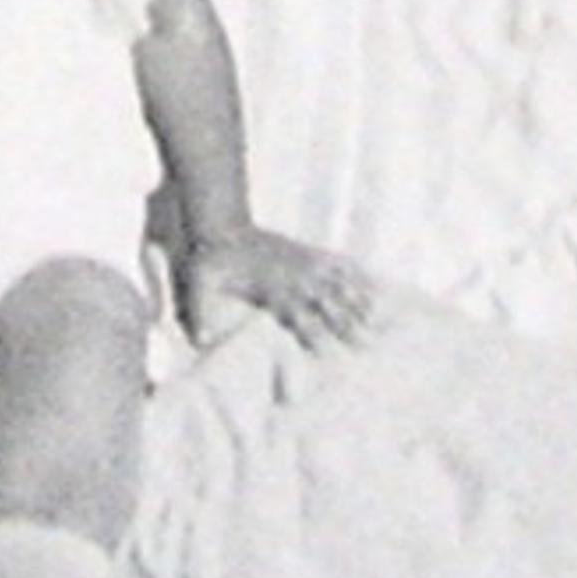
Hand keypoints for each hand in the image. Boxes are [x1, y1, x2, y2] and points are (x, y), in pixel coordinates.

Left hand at [174, 224, 380, 352]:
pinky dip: (355, 274)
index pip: (298, 318)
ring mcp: (301, 264)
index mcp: (271, 291)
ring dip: (357, 300)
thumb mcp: (198, 284)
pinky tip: (371, 283)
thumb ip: (198, 313)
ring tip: (378, 317)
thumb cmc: (210, 259)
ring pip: (338, 284)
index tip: (329, 355)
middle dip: (347, 324)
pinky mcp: (304, 253)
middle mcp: (292, 279)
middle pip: (326, 304)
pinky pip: (336, 263)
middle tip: (368, 343)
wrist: (221, 222)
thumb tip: (198, 341)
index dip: (313, 337)